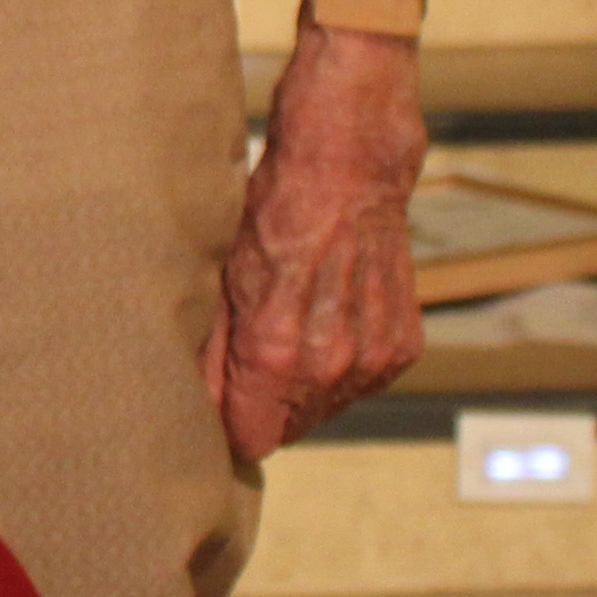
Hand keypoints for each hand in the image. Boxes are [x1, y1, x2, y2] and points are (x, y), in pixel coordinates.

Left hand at [208, 17, 429, 460]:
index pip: (249, 438)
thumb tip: (194, 406)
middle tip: (245, 361)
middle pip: (286, 429)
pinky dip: (340, 363)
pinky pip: (360, 382)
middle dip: (262, 405)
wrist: (349, 158)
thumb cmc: (272, 208)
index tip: (215, 405)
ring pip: (325, 408)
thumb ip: (210, 353)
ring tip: (286, 330)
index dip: (227, 426)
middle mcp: (332, 363)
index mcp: (279, 352)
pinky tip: (323, 320)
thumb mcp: (221, 276)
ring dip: (302, 386)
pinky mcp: (403, 344)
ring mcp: (374, 356)